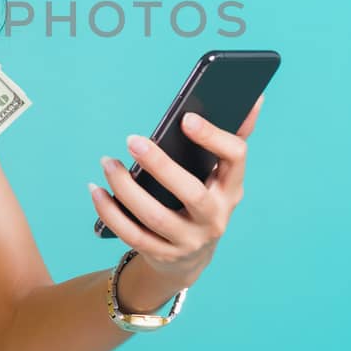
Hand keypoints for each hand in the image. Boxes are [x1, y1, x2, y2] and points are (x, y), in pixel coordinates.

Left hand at [89, 95, 263, 293]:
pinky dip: (110, 213)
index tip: (186, 118)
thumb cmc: (205, 196)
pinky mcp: (162, 254)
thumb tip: (255, 96)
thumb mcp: (223, 173)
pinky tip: (95, 190)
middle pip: (191, 193)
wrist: (191, 255)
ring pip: (156, 217)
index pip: (235, 159)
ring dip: (126, 189)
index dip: (213, 138)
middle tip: (132, 139)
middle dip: (160, 165)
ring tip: (107, 162)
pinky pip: (132, 235)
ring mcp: (189, 240)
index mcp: (232, 188)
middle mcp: (215, 217)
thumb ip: (235, 134)